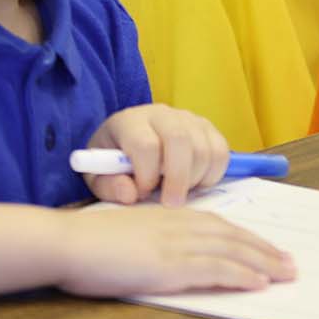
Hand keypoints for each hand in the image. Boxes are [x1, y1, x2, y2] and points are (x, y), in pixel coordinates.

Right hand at [56, 205, 295, 295]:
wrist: (66, 242)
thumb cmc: (87, 243)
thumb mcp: (126, 235)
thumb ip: (151, 242)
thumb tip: (167, 258)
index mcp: (167, 217)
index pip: (217, 224)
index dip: (245, 237)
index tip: (265, 248)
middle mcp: (177, 225)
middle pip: (232, 235)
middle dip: (264, 249)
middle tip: (289, 263)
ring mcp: (175, 244)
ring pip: (231, 250)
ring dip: (263, 262)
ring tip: (285, 273)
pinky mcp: (169, 265)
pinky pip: (215, 268)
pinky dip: (241, 274)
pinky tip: (258, 282)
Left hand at [85, 104, 230, 206]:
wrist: (128, 143)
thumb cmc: (113, 163)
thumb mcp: (98, 176)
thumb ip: (108, 186)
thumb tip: (131, 194)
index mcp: (130, 121)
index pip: (146, 145)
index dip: (147, 175)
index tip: (142, 194)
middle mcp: (161, 114)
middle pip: (180, 140)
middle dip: (178, 179)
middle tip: (172, 204)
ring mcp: (188, 118)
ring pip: (204, 147)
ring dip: (195, 178)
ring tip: (179, 192)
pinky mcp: (207, 128)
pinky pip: (221, 152)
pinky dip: (212, 174)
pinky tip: (194, 183)